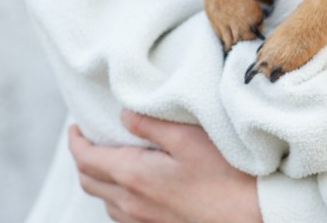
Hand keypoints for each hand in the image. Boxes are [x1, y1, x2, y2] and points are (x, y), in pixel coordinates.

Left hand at [69, 110, 261, 222]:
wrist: (252, 216)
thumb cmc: (226, 175)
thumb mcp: (189, 138)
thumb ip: (151, 123)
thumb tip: (122, 115)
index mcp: (133, 176)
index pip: (85, 159)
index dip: (74, 141)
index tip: (74, 126)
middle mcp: (131, 202)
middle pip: (88, 181)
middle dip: (82, 158)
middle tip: (88, 138)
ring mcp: (143, 220)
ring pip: (104, 201)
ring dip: (98, 178)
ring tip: (110, 158)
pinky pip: (121, 214)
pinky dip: (116, 197)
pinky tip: (134, 185)